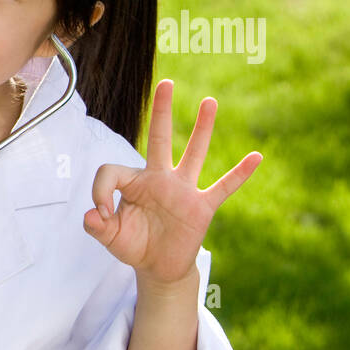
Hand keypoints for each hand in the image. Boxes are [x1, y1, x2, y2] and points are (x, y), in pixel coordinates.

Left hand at [83, 79, 261, 287]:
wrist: (158, 267)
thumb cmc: (133, 245)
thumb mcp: (109, 237)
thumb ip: (95, 225)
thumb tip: (93, 213)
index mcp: (134, 183)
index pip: (111, 171)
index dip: (99, 192)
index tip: (101, 214)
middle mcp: (159, 179)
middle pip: (160, 139)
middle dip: (162, 111)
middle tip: (166, 83)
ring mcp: (182, 191)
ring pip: (194, 154)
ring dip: (202, 129)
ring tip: (210, 102)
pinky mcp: (201, 207)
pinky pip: (223, 187)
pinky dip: (239, 174)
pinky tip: (256, 157)